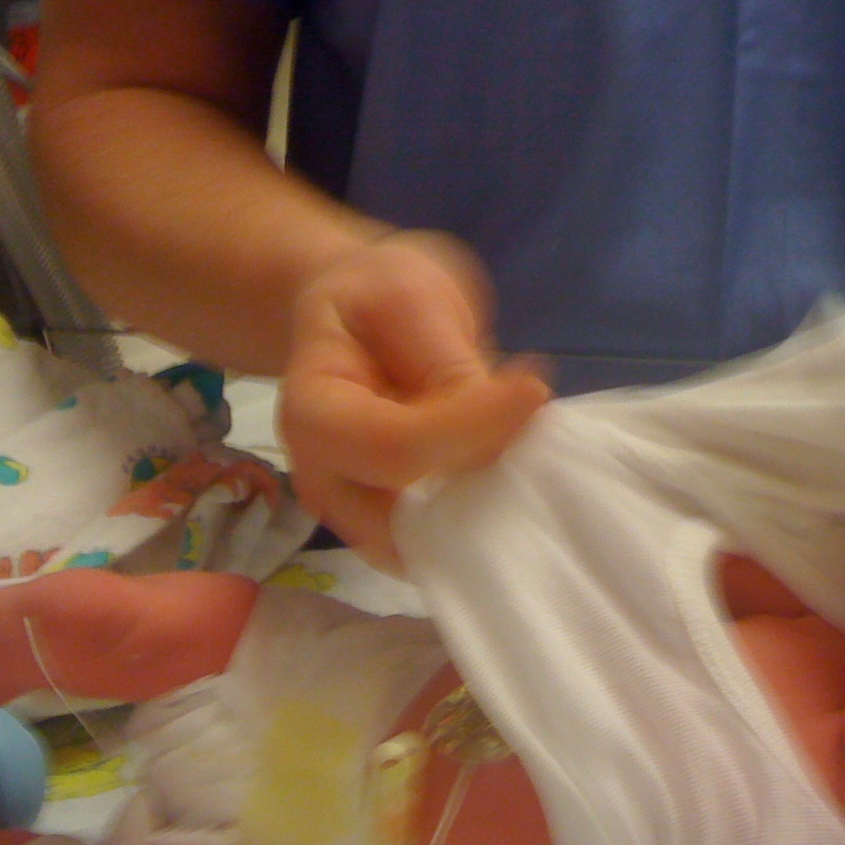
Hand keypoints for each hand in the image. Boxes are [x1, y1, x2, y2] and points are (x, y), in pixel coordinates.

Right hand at [280, 230, 549, 568]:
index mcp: (311, 411)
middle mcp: (320, 479)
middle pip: (404, 517)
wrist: (351, 318)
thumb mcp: (411, 297)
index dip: (471, 426)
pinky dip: (478, 519)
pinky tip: (505, 473)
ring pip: (425, 547)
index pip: (394, 446)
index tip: (533, 388)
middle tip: (530, 432)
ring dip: (480, 514)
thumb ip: (450, 364)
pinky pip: (438, 545)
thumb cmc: (375, 298)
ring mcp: (352, 514)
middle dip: (477, 487)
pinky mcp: (389, 528)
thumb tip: (508, 424)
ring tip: (518, 454)